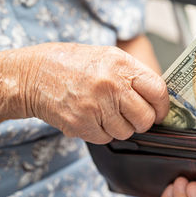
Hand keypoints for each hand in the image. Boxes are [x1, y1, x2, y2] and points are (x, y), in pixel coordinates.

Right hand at [20, 42, 168, 143]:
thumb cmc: (73, 65)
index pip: (158, 91)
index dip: (162, 106)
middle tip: (133, 116)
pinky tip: (91, 117)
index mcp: (122, 64)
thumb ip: (134, 76)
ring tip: (105, 112)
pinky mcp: (81, 124)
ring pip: (126, 132)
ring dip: (120, 127)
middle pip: (145, 118)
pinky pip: (106, 139)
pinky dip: (102, 132)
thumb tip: (157, 98)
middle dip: (142, 122)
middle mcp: (111, 85)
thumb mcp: (108, 57)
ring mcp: (95, 106)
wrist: (33, 74)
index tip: (159, 111)